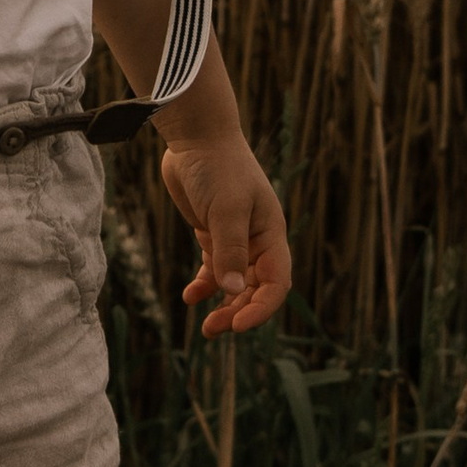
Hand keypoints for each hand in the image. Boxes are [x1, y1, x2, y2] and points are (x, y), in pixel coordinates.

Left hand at [159, 125, 292, 337]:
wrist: (196, 136)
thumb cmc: (218, 167)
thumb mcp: (225, 208)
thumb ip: (229, 249)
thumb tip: (231, 290)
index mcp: (271, 235)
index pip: (277, 283)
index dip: (261, 308)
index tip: (238, 325)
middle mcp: (257, 241)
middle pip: (255, 289)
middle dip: (238, 312)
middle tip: (213, 329)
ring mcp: (235, 238)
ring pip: (234, 284)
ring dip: (223, 305)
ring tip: (206, 327)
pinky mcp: (212, 233)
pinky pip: (214, 269)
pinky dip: (204, 286)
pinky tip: (190, 297)